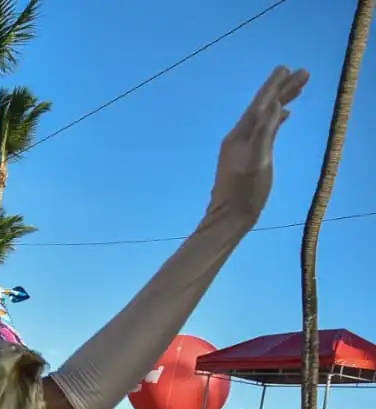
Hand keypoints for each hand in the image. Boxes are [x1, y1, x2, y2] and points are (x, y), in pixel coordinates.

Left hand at [209, 66, 308, 224]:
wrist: (229, 217)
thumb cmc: (246, 192)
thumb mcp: (259, 161)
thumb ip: (265, 132)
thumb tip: (273, 105)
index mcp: (241, 135)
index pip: (260, 104)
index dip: (273, 85)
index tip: (287, 68)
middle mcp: (239, 136)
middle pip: (262, 107)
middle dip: (282, 89)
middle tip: (303, 73)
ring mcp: (242, 146)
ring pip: (264, 117)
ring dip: (280, 102)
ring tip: (298, 89)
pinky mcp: (246, 156)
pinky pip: (263, 130)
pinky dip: (274, 119)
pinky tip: (284, 116)